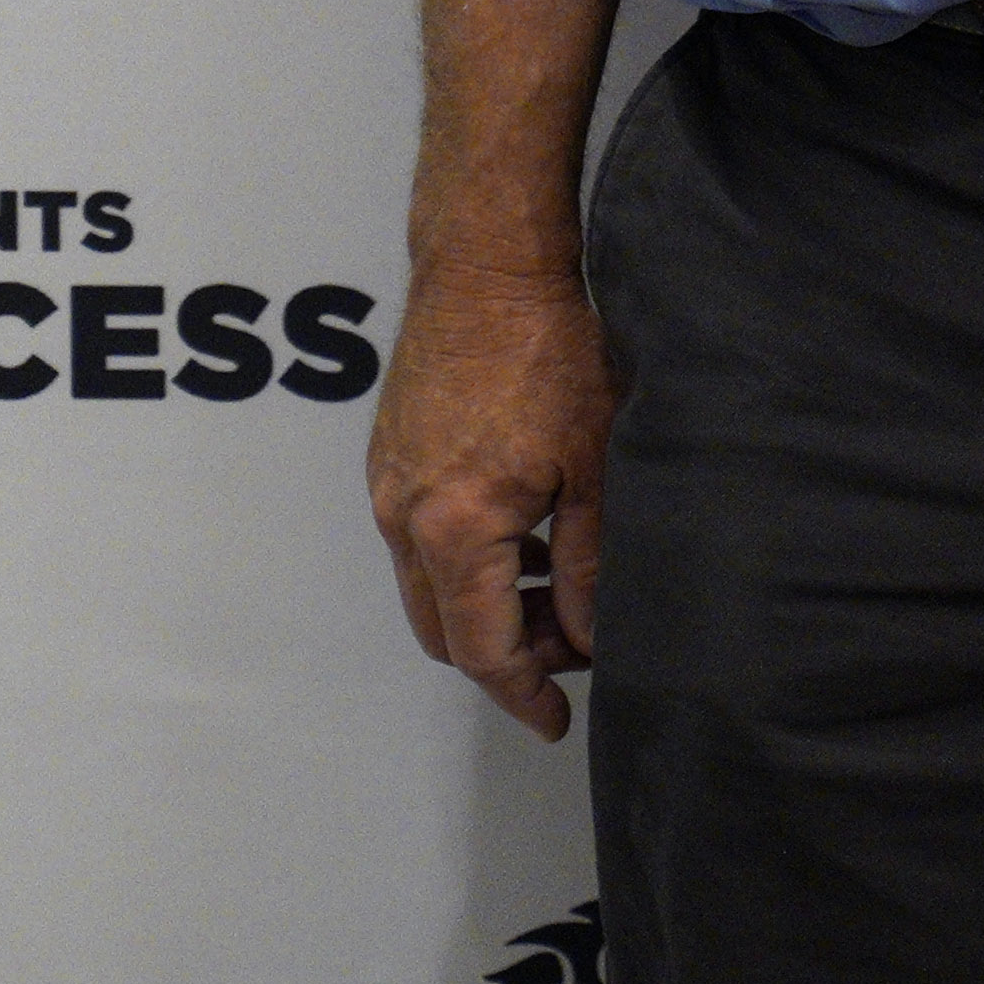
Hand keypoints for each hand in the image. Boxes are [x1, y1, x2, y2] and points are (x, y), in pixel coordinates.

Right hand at [370, 254, 618, 740]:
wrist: (487, 264)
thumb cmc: (551, 347)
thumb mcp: (595, 462)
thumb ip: (589, 561)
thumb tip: (589, 636)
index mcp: (453, 527)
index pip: (480, 648)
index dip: (521, 693)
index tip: (555, 720)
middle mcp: (402, 515)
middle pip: (443, 630)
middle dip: (505, 657)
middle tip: (571, 654)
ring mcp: (388, 485)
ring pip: (429, 586)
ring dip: (488, 606)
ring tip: (561, 591)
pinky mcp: (389, 457)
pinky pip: (420, 540)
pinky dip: (468, 561)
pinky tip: (530, 536)